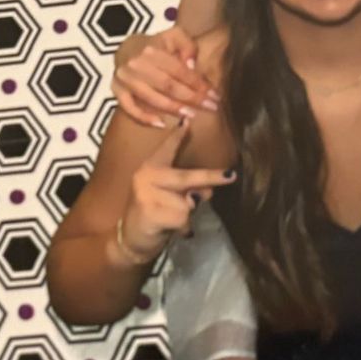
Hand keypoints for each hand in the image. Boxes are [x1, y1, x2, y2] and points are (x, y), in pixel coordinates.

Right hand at [112, 27, 217, 128]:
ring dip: (173, 109)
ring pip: (151, 98)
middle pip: (167, 85)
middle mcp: (136, 64)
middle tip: (210, 107)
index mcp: (151, 49)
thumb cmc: (156, 45)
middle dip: (192, 98)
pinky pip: (129, 108)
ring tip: (192, 115)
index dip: (199, 84)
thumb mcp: (174, 36)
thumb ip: (187, 46)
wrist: (126, 48)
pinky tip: (162, 124)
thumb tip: (191, 65)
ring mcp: (124, 79)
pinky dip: (144, 118)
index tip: (215, 95)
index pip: (179, 70)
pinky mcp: (116, 90)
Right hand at [117, 122, 235, 264]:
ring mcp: (146, 193)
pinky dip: (182, 227)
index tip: (188, 120)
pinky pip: (182, 218)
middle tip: (232, 175)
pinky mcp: (150, 211)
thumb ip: (187, 189)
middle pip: (186, 177)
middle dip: (211, 177)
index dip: (178, 135)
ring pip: (188, 203)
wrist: (129, 239)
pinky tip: (167, 229)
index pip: (166, 149)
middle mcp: (146, 175)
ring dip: (187, 215)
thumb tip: (209, 189)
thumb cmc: (153, 214)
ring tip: (171, 220)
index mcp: (150, 167)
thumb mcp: (169, 197)